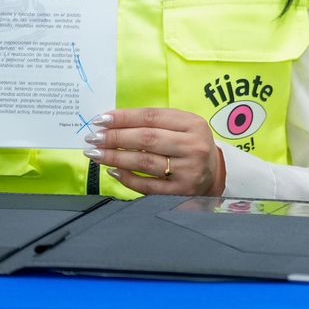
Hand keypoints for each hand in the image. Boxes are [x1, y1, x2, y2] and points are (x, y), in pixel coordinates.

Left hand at [84, 108, 226, 195]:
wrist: (215, 174)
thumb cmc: (191, 145)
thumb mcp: (183, 127)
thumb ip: (155, 123)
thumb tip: (114, 124)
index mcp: (193, 124)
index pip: (152, 117)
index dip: (124, 118)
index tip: (101, 120)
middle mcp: (193, 146)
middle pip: (147, 139)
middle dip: (115, 138)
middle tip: (93, 138)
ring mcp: (188, 170)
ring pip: (144, 162)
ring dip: (116, 157)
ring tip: (96, 154)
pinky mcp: (181, 191)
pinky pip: (147, 185)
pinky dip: (127, 178)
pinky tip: (113, 171)